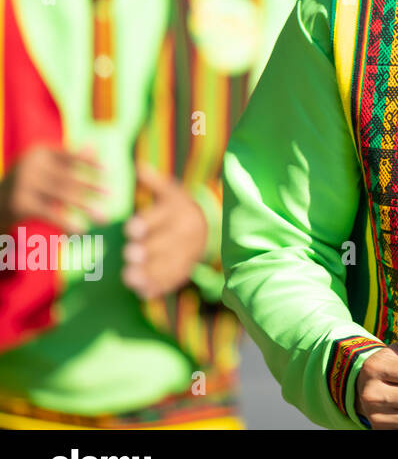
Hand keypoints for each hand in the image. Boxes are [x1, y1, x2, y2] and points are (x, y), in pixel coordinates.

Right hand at [0, 144, 106, 233]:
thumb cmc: (28, 185)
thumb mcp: (45, 168)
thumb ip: (69, 159)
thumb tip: (97, 146)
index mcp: (38, 152)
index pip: (70, 156)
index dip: (90, 164)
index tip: (109, 171)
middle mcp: (29, 164)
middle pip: (68, 177)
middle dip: (91, 187)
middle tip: (111, 195)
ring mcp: (23, 183)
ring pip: (62, 195)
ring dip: (85, 206)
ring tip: (104, 217)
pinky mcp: (20, 203)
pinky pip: (50, 213)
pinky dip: (67, 222)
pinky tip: (81, 230)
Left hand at [124, 163, 209, 298]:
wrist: (206, 226)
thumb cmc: (177, 206)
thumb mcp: (169, 190)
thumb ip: (153, 181)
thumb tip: (139, 165)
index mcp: (180, 211)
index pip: (162, 217)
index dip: (147, 223)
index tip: (131, 229)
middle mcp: (186, 233)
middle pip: (167, 243)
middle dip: (149, 250)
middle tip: (130, 254)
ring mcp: (188, 253)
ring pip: (170, 265)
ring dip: (150, 272)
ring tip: (129, 277)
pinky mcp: (186, 269)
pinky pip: (174, 280)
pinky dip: (159, 287)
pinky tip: (143, 293)